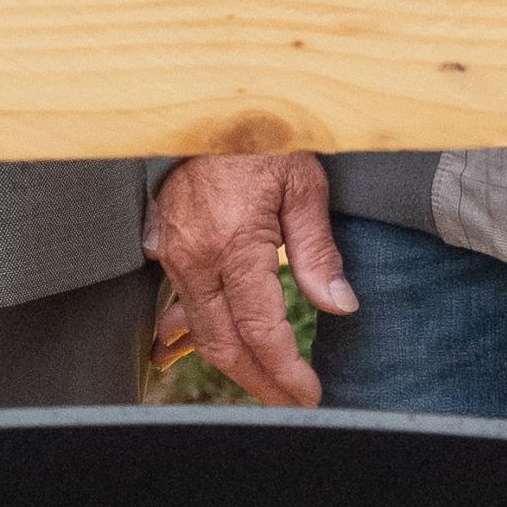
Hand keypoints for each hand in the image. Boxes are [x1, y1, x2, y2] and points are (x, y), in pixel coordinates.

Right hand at [146, 152, 353, 406]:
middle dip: (259, 383)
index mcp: (234, 245)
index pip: (259, 330)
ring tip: (268, 384)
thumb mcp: (302, 183)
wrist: (204, 103)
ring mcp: (175, 256)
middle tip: (291, 402)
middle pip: (223, 345)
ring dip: (234, 365)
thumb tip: (339, 305)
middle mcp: (196, 259)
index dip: (285, 370)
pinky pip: (185, 307)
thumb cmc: (259, 136)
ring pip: (200, 332)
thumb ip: (317, 250)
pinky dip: (206, 335)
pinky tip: (223, 350)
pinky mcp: (167, 248)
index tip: (309, 393)